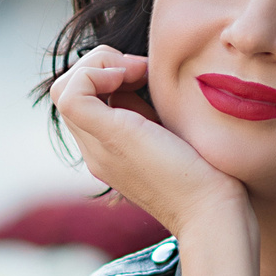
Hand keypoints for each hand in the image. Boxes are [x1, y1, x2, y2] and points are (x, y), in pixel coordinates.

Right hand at [50, 46, 247, 237]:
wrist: (213, 211)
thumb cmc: (209, 175)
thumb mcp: (173, 134)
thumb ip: (151, 113)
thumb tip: (142, 76)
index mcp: (110, 150)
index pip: (84, 100)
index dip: (108, 73)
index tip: (146, 73)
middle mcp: (96, 150)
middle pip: (68, 92)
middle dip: (101, 64)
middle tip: (142, 69)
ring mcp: (97, 147)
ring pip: (62, 89)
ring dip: (98, 64)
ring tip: (137, 72)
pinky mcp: (107, 137)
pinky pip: (71, 93)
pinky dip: (96, 72)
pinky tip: (132, 76)